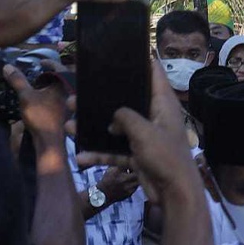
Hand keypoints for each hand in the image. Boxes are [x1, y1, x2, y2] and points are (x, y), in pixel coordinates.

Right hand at [4, 64, 69, 139]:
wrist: (50, 140)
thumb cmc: (41, 116)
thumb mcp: (26, 96)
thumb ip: (18, 80)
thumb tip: (7, 67)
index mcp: (65, 83)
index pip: (60, 67)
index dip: (50, 62)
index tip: (41, 61)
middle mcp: (71, 91)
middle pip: (63, 77)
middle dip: (52, 73)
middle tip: (39, 72)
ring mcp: (70, 102)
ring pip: (63, 88)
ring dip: (52, 85)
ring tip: (39, 84)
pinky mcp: (67, 111)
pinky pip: (61, 98)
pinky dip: (53, 95)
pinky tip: (42, 99)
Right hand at [76, 62, 197, 206]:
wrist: (174, 193)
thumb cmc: (165, 156)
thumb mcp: (144, 131)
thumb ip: (126, 117)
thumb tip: (114, 116)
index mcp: (163, 104)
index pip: (154, 74)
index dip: (140, 61)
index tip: (120, 52)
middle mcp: (154, 117)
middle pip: (127, 101)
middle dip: (102, 99)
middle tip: (77, 95)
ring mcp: (145, 137)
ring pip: (116, 128)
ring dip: (93, 128)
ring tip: (68, 124)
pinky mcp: (138, 156)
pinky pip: (115, 151)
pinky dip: (99, 154)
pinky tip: (80, 157)